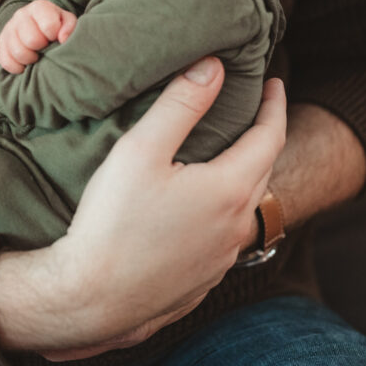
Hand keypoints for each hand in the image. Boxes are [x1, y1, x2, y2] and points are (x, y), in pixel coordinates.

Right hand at [0, 0, 76, 72]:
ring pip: (18, 52)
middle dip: (41, 48)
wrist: (36, 26)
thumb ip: (69, 27)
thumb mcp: (67, 22)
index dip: (54, 37)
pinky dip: (17, 67)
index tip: (54, 38)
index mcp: (39, 7)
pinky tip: (25, 64)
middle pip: (31, 40)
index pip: (48, 26)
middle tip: (44, 48)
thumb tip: (63, 39)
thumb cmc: (56, 26)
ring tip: (36, 56)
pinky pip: (5, 61)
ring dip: (30, 59)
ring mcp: (8, 28)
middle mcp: (20, 15)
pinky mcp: (0, 43)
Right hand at [0, 57, 286, 356]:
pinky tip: (195, 208)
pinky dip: (220, 210)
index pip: (270, 136)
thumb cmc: (112, 222)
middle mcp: (236, 227)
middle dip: (260, 137)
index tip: (273, 84)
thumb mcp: (139, 151)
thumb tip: (212, 67)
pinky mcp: (201, 281)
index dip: (274, 106)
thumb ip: (179, 105)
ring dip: (241, 176)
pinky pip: (222, 237)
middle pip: (262, 171)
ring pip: (242, 207)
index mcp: (230, 189)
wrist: (91, 298)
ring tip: (222, 155)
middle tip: (248, 112)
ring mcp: (220, 259)